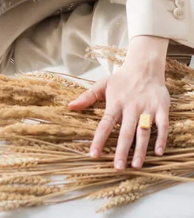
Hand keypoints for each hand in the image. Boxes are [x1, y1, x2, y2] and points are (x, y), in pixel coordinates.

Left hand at [68, 36, 169, 169]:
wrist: (144, 67)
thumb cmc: (121, 79)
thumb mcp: (102, 85)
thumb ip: (87, 97)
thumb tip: (70, 106)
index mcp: (115, 103)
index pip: (105, 124)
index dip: (99, 139)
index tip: (94, 154)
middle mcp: (131, 107)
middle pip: (125, 132)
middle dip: (121, 150)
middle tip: (117, 167)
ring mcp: (147, 108)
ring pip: (144, 131)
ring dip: (140, 149)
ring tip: (136, 165)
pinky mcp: (162, 108)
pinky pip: (163, 126)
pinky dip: (161, 139)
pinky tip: (157, 152)